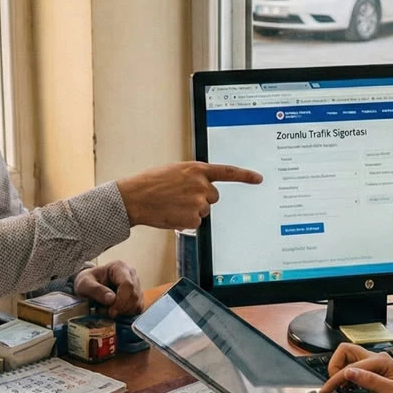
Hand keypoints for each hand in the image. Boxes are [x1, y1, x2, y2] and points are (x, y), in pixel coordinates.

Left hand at [74, 261, 141, 315]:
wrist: (89, 284)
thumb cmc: (86, 281)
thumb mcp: (84, 284)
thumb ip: (96, 290)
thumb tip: (112, 300)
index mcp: (118, 267)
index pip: (127, 285)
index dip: (121, 301)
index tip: (111, 312)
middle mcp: (131, 273)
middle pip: (134, 295)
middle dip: (122, 308)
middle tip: (107, 313)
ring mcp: (136, 284)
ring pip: (138, 303)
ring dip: (124, 312)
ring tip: (109, 311)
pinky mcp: (137, 295)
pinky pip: (138, 307)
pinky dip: (128, 313)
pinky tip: (117, 312)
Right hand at [116, 162, 262, 229]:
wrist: (134, 197)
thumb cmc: (150, 183)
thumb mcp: (175, 171)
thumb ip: (193, 176)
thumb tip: (202, 187)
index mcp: (197, 169)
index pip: (228, 172)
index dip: (245, 176)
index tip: (258, 178)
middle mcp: (202, 185)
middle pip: (212, 197)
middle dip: (200, 198)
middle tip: (179, 197)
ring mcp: (199, 203)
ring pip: (203, 210)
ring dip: (191, 210)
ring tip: (171, 204)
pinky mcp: (193, 219)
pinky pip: (196, 223)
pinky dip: (185, 221)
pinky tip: (171, 214)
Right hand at [321, 344, 392, 392]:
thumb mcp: (390, 392)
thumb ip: (369, 380)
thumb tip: (348, 372)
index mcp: (380, 361)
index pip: (350, 365)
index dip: (336, 378)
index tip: (327, 390)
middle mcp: (375, 360)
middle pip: (346, 351)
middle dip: (335, 366)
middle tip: (333, 384)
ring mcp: (373, 368)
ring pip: (347, 360)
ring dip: (339, 372)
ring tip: (337, 388)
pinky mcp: (372, 376)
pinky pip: (353, 371)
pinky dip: (345, 378)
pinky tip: (346, 389)